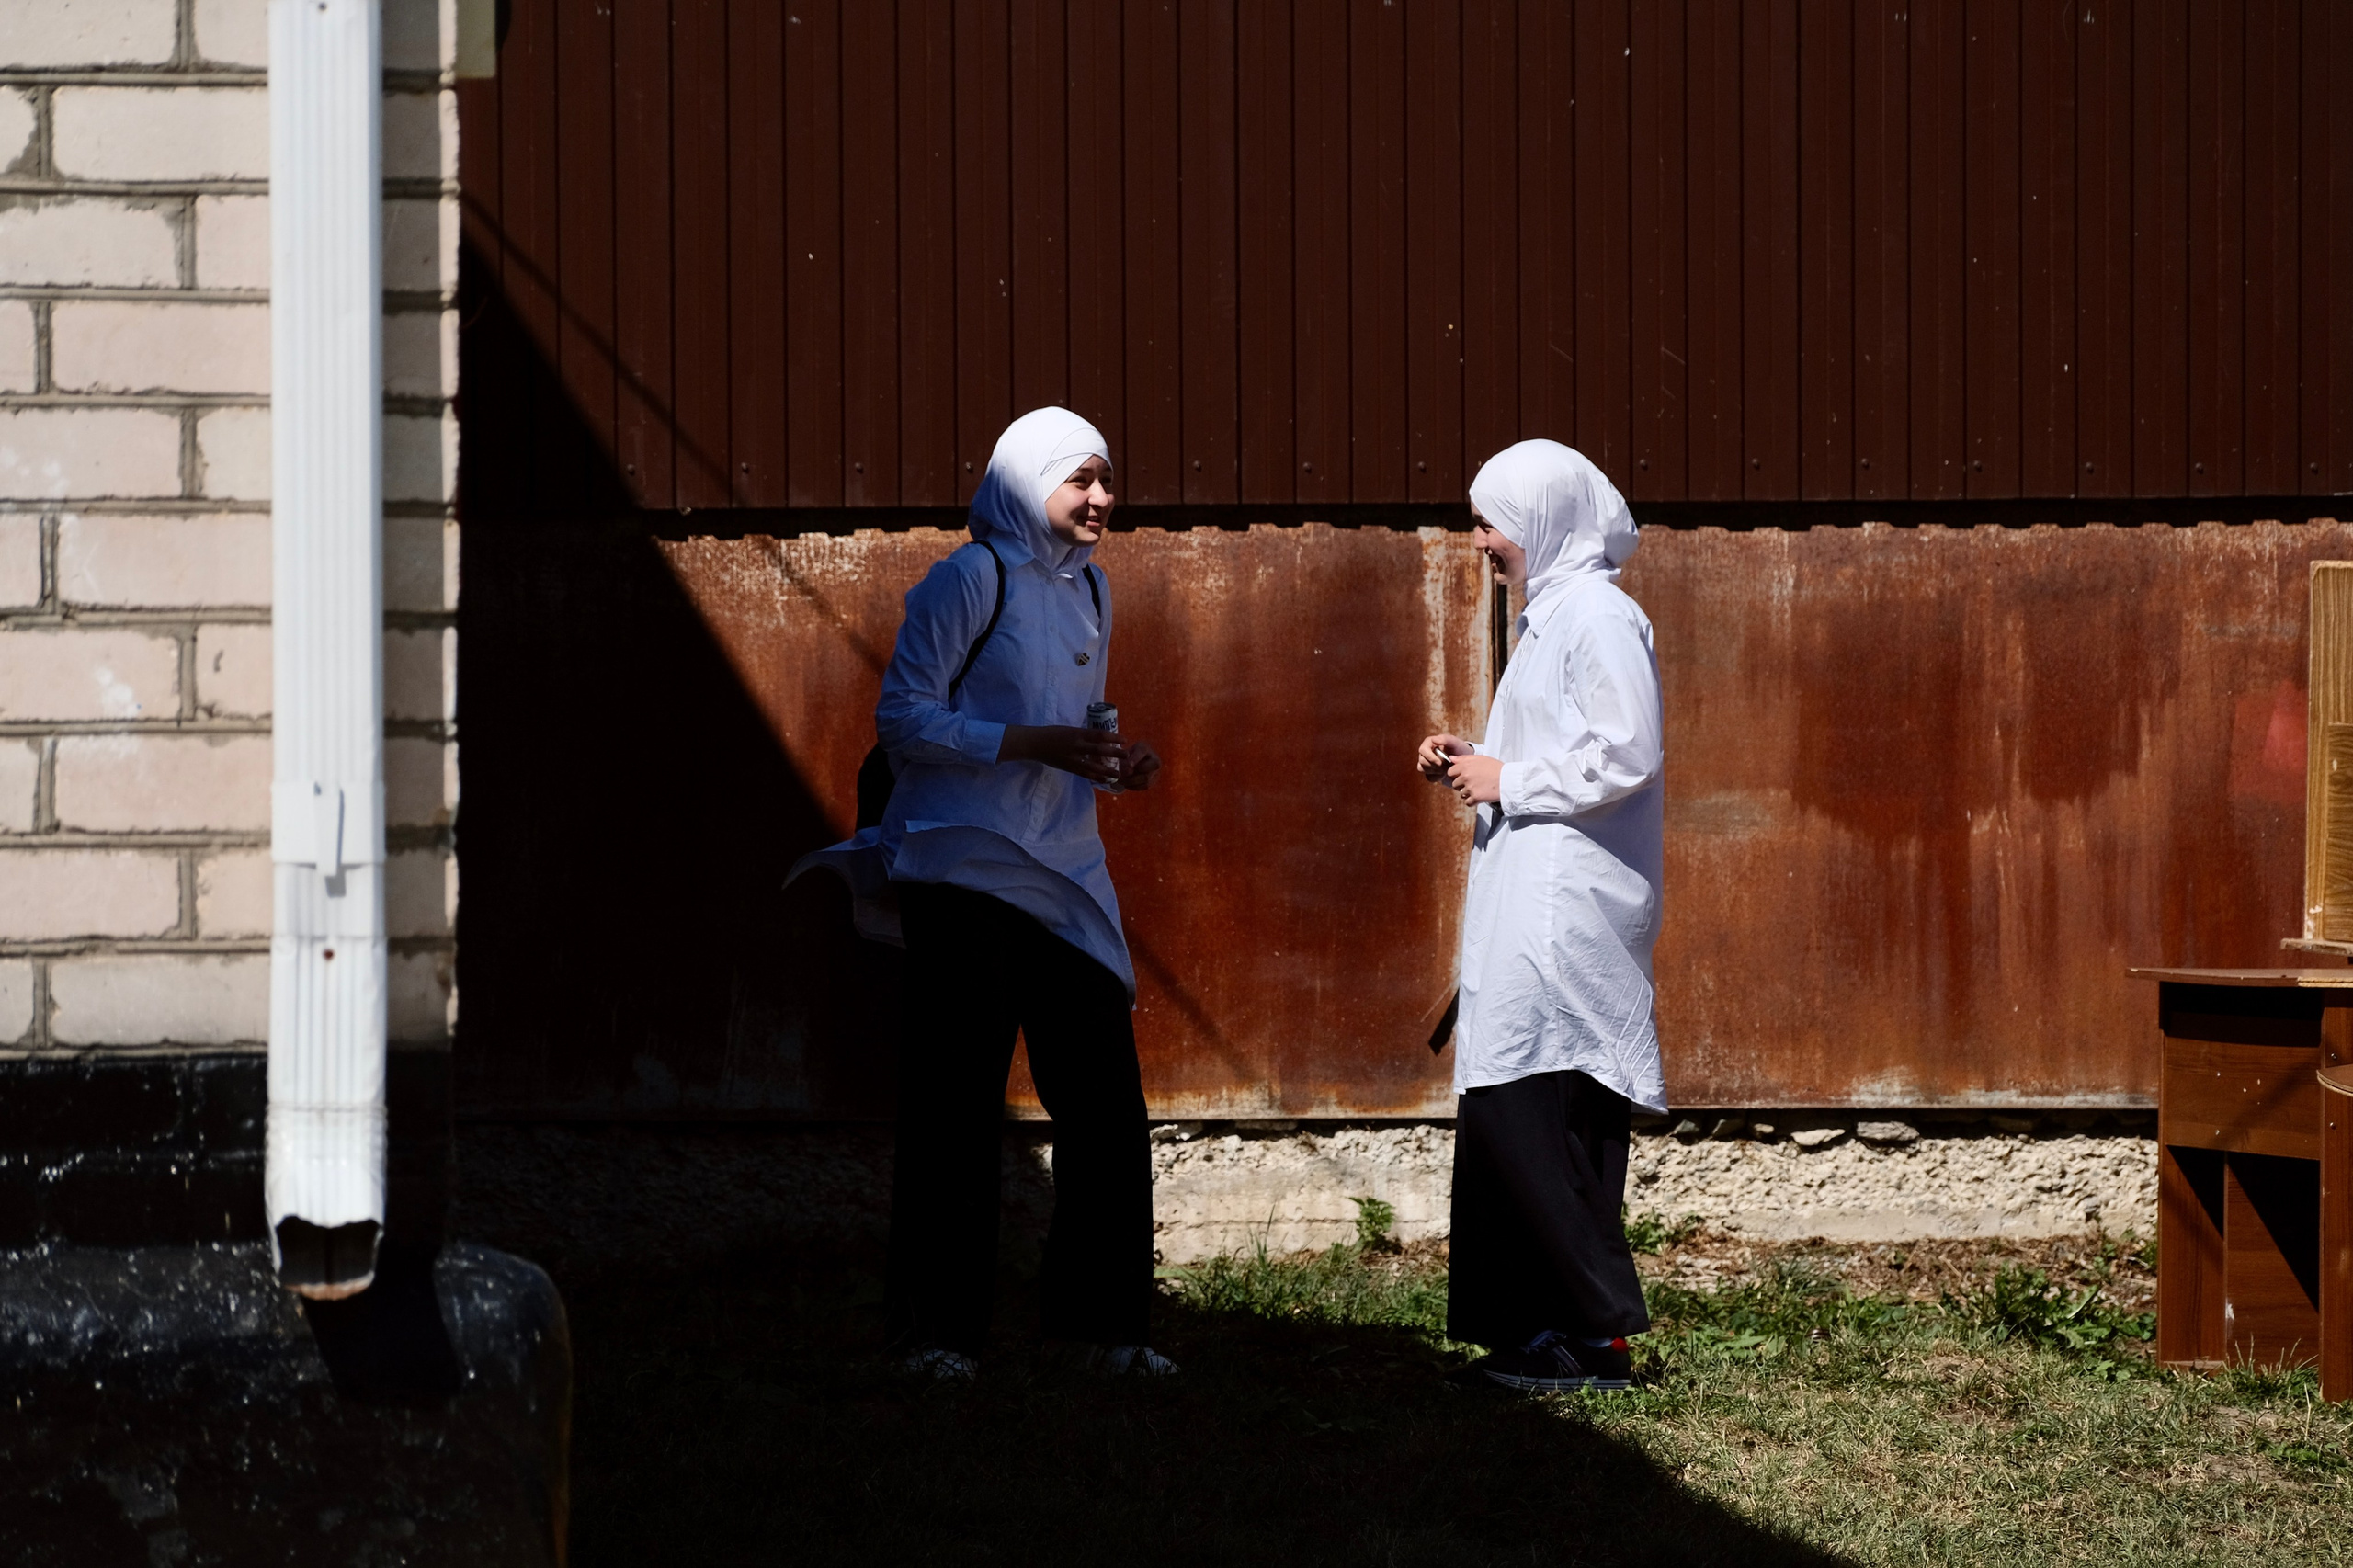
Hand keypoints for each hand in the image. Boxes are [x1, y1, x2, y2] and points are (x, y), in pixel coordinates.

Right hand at [998, 724, 1125, 784]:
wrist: (1035, 743)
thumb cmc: (1053, 734)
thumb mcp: (1070, 730)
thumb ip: (1084, 735)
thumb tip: (1100, 738)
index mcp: (1077, 733)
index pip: (1099, 735)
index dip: (1113, 737)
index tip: (1125, 739)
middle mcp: (1076, 745)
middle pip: (1100, 750)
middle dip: (1115, 754)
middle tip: (1127, 756)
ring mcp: (1072, 758)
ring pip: (1093, 766)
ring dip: (1107, 771)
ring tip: (1119, 774)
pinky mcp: (1069, 767)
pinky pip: (1084, 774)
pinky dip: (1096, 777)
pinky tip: (1105, 780)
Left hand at [1120, 740, 1162, 790]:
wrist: (1132, 762)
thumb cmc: (1126, 756)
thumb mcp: (1123, 754)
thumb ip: (1124, 760)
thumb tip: (1127, 771)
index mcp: (1144, 747)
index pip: (1142, 751)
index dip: (1136, 758)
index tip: (1129, 765)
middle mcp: (1154, 758)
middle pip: (1148, 766)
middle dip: (1135, 772)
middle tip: (1121, 776)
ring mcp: (1156, 770)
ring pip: (1146, 778)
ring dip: (1132, 781)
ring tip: (1120, 781)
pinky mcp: (1154, 779)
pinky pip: (1145, 785)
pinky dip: (1134, 786)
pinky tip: (1126, 784)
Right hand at [1418, 733, 1470, 781]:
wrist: (1463, 760)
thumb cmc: (1459, 749)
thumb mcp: (1455, 742)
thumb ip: (1445, 739)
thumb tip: (1433, 739)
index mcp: (1429, 743)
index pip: (1422, 750)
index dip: (1430, 757)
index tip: (1440, 762)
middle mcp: (1425, 752)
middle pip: (1422, 761)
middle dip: (1434, 766)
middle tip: (1446, 767)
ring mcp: (1425, 762)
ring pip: (1422, 769)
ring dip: (1435, 771)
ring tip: (1446, 769)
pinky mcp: (1429, 772)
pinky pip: (1428, 777)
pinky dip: (1437, 777)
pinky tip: (1444, 773)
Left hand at [1446, 753, 1502, 805]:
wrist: (1508, 780)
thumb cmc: (1496, 768)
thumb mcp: (1481, 758)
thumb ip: (1464, 758)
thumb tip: (1452, 758)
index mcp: (1466, 766)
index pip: (1450, 772)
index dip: (1456, 775)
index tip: (1462, 776)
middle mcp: (1466, 776)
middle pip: (1454, 784)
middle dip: (1461, 785)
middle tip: (1472, 783)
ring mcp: (1470, 787)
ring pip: (1461, 793)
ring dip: (1467, 793)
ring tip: (1478, 789)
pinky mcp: (1476, 797)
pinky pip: (1467, 802)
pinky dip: (1473, 801)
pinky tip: (1480, 796)